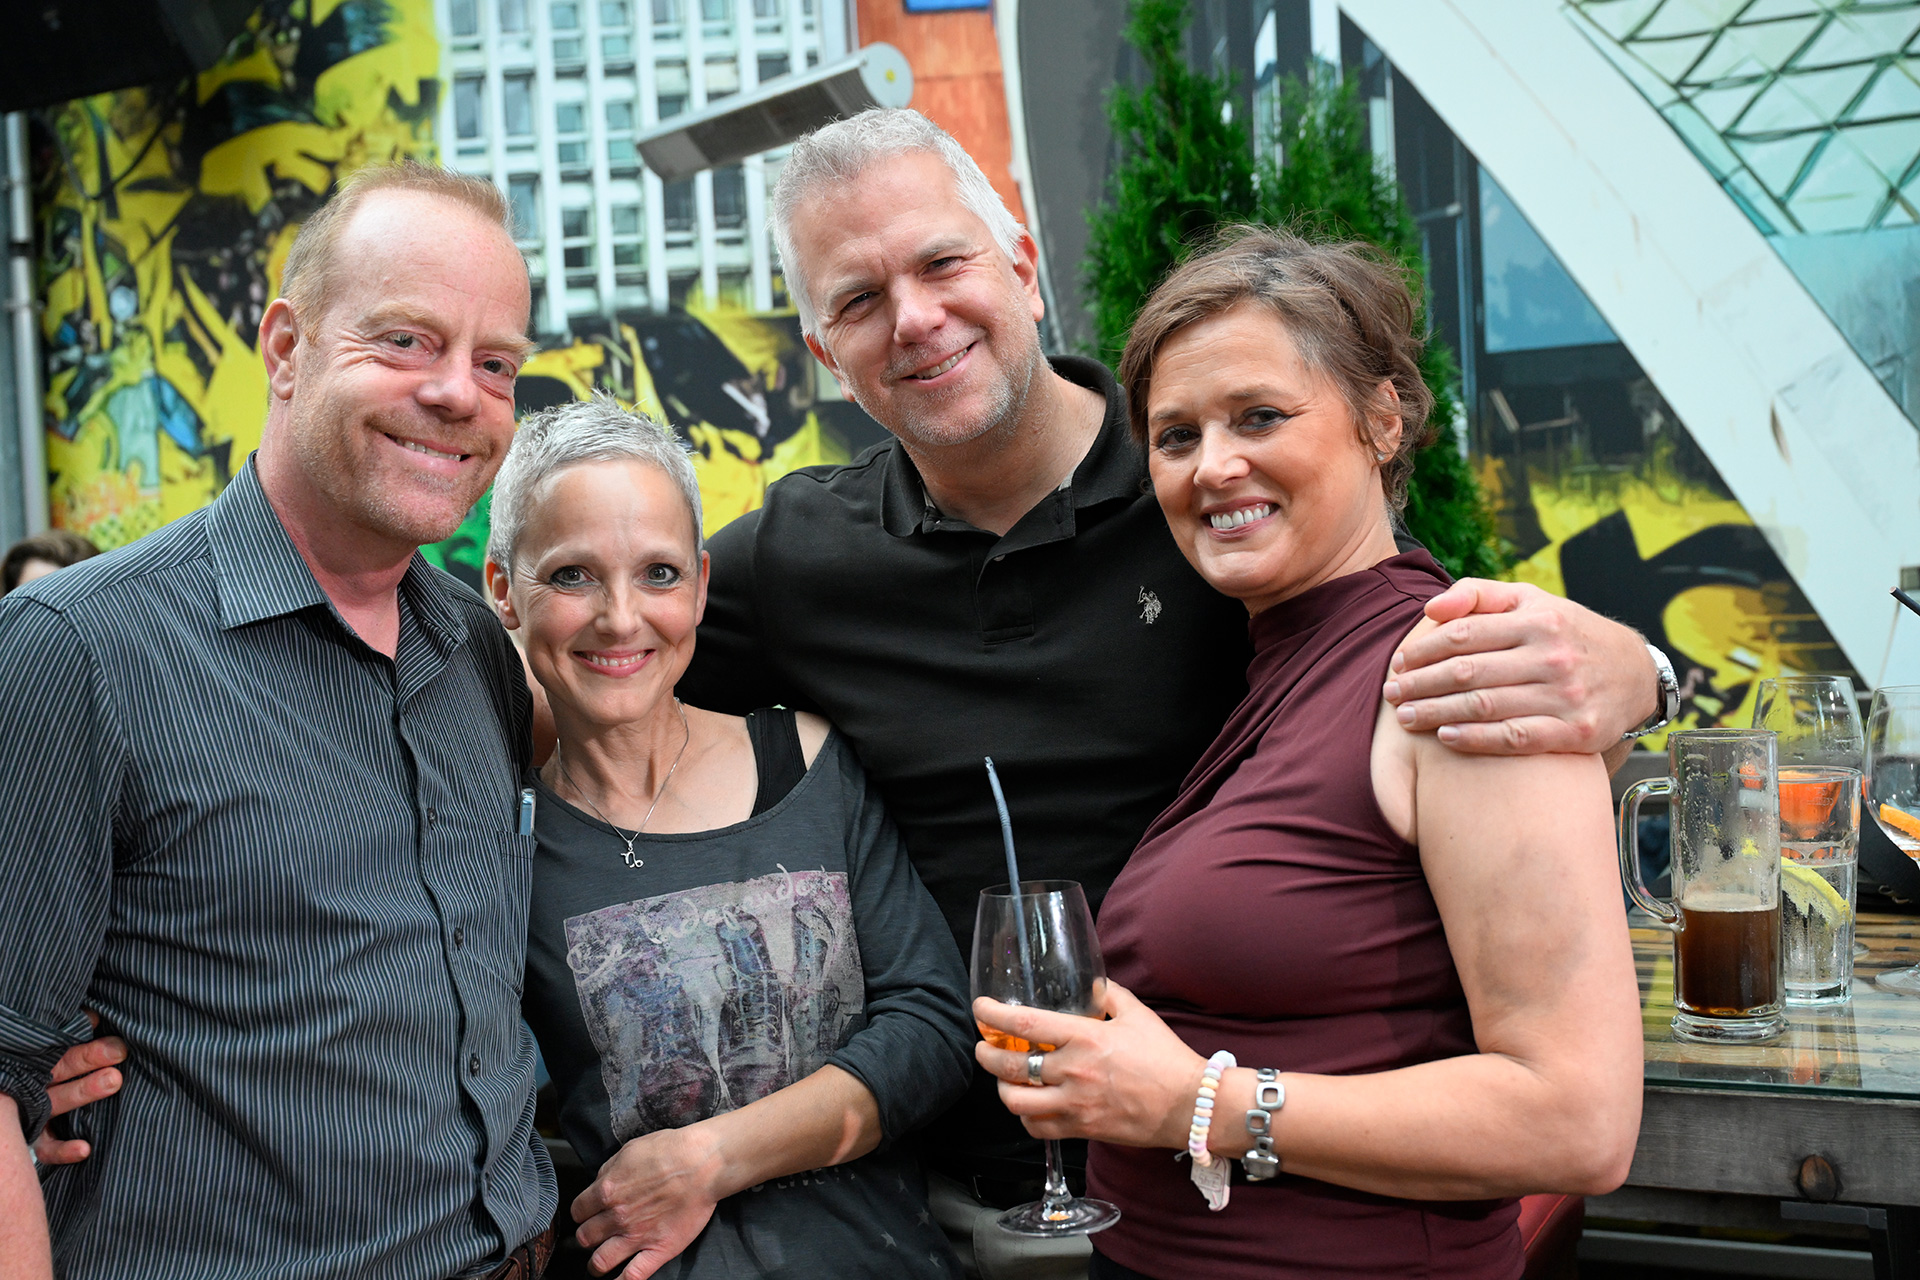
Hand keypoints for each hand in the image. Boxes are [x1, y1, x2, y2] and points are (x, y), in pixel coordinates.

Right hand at [35, 1012, 125, 1165]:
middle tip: (119, 1050)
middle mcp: (32, 1082)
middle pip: (60, 1067)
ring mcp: (31, 1109)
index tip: (113, 1036)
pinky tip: (84, 1149)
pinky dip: (63, 1149)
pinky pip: (46, 1146)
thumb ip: (72, 1030)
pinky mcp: (34, 1134)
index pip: (61, 1045)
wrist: (22, 1089)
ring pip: (57, 1101)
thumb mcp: (52, 1045)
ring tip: (114, 1079)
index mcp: (38, 1057)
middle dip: (88, 1057)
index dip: (85, 1039)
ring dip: (84, 1090)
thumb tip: (94, 1016)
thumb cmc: (44, 1061)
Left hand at [572, 1125, 722, 1278]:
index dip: (582, 1212)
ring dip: (596, 1263)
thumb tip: (599, 1183)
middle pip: (585, 1237)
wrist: (703, 1163)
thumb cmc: (671, 1151)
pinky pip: (633, 1276)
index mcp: (607, 1190)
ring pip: (600, 1261)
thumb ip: (609, 1170)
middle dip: (588, 1235)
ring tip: (600, 1262)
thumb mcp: (630, 1150)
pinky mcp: (658, 1249)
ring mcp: (636, 1236)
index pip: (578, 1211)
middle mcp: (617, 1216)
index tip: (588, 1213)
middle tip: (596, 1234)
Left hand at [973, 982, 1203, 1149]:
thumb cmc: (1166, 1058)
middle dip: (987, 1056)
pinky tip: (1030, 1106)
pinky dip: (1026, 1118)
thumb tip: (1091, 984)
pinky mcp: (1081, 1130)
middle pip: (1011, 1066)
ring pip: (1017, 1103)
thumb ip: (1109, 995)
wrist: (1188, 1105)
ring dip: (1003, 1088)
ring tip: (1004, 1078)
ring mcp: (1075, 1105)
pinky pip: (1038, 1128)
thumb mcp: (1138, 1014)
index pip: (1026, 1024)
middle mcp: (1074, 1072)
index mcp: (1085, 1038)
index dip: (994, 1015)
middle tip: (984, 1048)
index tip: (981, 1009)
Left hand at [1383, 580, 1654, 753]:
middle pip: (1468, 672)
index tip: (1398, 664)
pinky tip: (1445, 738)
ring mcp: (1566, 696)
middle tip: (1390, 694)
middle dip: (1421, 684)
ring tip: (1405, 718)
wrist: (1636, 674)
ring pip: (1485, 706)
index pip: (1464, 635)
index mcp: (1538, 620)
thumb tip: (1430, 609)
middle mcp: (1552, 656)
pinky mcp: (1576, 732)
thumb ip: (1478, 594)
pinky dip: (1476, 739)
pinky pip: (1515, 738)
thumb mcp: (1531, 600)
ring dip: (1436, 713)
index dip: (1423, 651)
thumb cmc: (1566, 633)